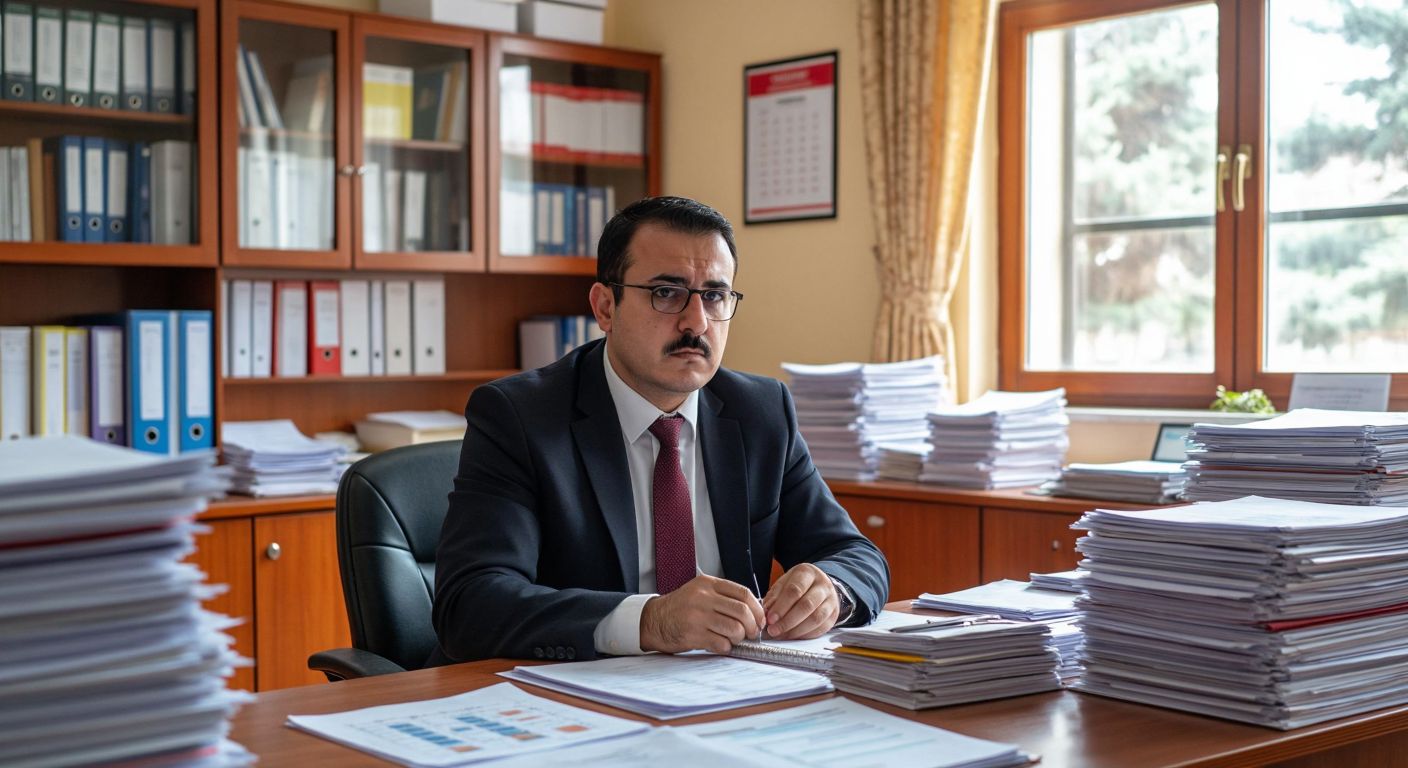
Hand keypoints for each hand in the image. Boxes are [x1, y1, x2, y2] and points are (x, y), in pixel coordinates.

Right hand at [639, 574, 765, 654]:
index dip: (757, 609)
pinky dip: (725, 647)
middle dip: (752, 626)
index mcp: (708, 584)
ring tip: (733, 639)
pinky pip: (720, 643)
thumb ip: (723, 598)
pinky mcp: (692, 634)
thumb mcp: (701, 593)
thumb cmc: (681, 609)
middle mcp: (703, 597)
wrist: (654, 620)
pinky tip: (720, 645)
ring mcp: (697, 615)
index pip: (743, 593)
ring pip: (734, 629)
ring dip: (738, 638)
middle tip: (751, 634)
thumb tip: (754, 612)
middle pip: (742, 611)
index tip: (760, 619)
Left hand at [762, 563, 838, 639]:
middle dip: (788, 621)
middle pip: (807, 605)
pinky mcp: (834, 615)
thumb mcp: (783, 584)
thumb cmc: (797, 585)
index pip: (795, 590)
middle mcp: (822, 585)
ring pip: (816, 619)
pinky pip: (821, 628)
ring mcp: (831, 600)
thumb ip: (774, 597)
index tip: (770, 619)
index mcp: (807, 573)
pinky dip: (805, 635)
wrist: (819, 586)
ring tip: (782, 636)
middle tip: (774, 631)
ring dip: (796, 631)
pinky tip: (793, 637)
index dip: (781, 607)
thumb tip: (767, 613)